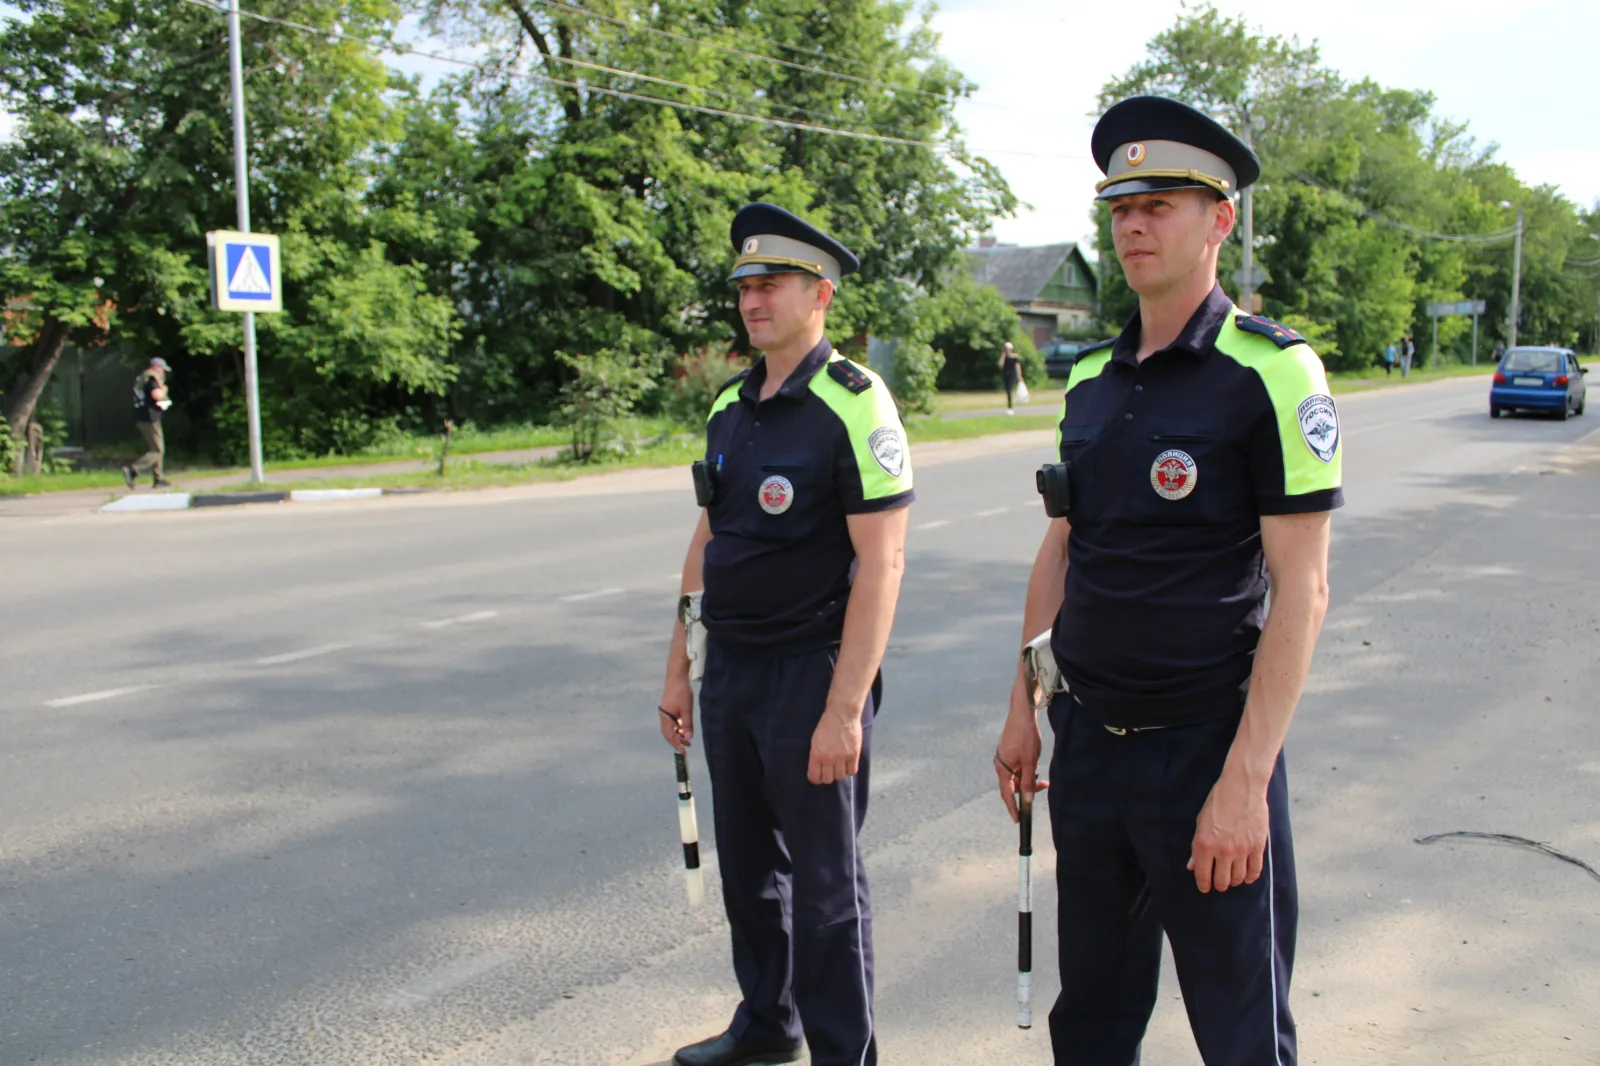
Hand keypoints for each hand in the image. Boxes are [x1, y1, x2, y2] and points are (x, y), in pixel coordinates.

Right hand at [658, 673, 694, 752]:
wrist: (677, 675)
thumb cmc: (681, 691)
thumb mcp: (687, 709)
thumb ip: (687, 724)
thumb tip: (688, 738)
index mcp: (665, 717)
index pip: (669, 736)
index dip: (675, 744)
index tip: (683, 751)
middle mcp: (663, 715)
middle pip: (669, 732)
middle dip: (677, 740)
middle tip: (687, 745)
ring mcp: (666, 710)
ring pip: (671, 726)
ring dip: (678, 732)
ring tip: (687, 737)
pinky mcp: (669, 706)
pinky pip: (672, 720)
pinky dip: (678, 725)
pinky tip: (685, 725)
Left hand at [808, 704, 862, 785]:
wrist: (842, 714)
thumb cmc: (827, 725)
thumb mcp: (815, 740)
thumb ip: (816, 755)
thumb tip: (818, 769)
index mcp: (816, 754)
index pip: (814, 777)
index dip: (816, 779)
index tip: (818, 776)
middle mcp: (829, 758)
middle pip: (828, 779)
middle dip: (828, 776)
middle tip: (830, 770)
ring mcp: (842, 757)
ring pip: (840, 777)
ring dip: (839, 773)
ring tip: (840, 765)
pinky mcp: (854, 755)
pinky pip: (852, 771)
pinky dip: (850, 769)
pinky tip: (848, 763)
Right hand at [995, 680, 1047, 822]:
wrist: (1021, 713)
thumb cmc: (1025, 736)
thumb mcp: (1030, 761)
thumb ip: (1028, 781)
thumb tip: (1027, 799)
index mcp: (1002, 769)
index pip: (1007, 794)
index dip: (1012, 808)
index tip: (1018, 819)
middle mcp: (999, 764)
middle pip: (1012, 785)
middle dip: (1026, 789)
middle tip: (1043, 786)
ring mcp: (1003, 758)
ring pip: (1015, 776)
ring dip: (1027, 778)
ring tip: (1040, 772)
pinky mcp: (1008, 752)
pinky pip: (1015, 767)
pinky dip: (1025, 770)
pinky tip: (1034, 764)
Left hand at [1188, 770, 1269, 892]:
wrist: (1241, 788)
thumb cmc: (1218, 802)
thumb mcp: (1200, 822)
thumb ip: (1196, 847)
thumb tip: (1192, 867)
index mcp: (1205, 844)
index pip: (1203, 875)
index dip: (1203, 885)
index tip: (1205, 888)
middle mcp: (1223, 850)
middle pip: (1222, 881)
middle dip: (1219, 885)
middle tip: (1219, 883)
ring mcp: (1242, 849)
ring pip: (1238, 878)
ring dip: (1235, 881)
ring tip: (1232, 878)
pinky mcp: (1257, 846)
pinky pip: (1255, 870)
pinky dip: (1251, 877)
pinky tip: (1247, 877)